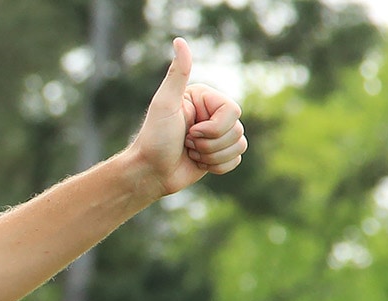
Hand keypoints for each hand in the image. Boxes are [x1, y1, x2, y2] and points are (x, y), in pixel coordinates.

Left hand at [129, 38, 246, 195]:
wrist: (148, 172)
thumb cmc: (154, 139)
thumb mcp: (164, 104)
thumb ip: (176, 74)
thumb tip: (179, 41)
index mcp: (205, 98)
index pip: (233, 112)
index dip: (213, 128)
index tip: (189, 132)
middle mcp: (212, 113)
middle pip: (237, 130)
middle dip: (209, 144)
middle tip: (186, 144)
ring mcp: (216, 134)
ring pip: (239, 145)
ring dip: (211, 156)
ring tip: (190, 153)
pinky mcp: (218, 153)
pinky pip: (235, 160)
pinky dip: (216, 167)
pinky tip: (197, 163)